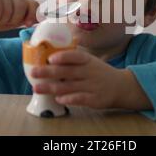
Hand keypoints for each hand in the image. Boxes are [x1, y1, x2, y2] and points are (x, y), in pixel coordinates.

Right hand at [0, 0, 38, 30]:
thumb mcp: (12, 22)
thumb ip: (24, 19)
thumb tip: (38, 20)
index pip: (34, 4)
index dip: (33, 15)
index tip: (28, 24)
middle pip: (22, 7)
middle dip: (14, 20)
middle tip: (3, 23)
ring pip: (8, 8)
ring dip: (1, 20)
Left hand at [30, 50, 151, 109]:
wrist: (121, 86)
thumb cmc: (99, 73)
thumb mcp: (89, 62)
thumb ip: (72, 60)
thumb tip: (46, 57)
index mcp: (87, 61)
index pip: (75, 56)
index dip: (63, 57)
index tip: (50, 58)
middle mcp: (90, 72)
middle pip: (67, 72)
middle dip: (49, 72)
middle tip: (34, 72)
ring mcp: (93, 86)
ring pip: (70, 86)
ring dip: (52, 87)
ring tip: (37, 87)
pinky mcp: (95, 99)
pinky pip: (80, 99)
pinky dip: (69, 98)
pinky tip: (58, 99)